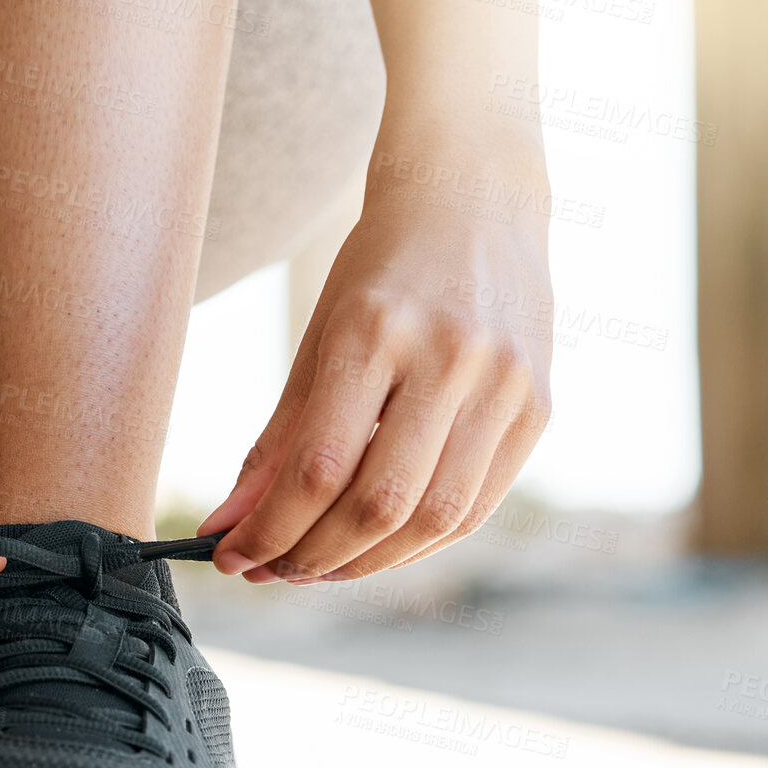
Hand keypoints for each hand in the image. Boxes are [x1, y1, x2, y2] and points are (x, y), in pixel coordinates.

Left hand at [199, 145, 552, 582]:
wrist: (477, 197)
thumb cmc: (381, 268)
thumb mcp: (317, 339)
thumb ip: (277, 439)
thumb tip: (228, 524)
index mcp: (375, 332)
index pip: (318, 467)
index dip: (269, 530)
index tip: (231, 555)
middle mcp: (449, 359)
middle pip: (378, 504)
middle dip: (312, 556)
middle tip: (269, 570)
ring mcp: (504, 385)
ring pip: (432, 519)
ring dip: (364, 563)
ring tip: (315, 566)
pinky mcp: (538, 407)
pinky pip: (475, 505)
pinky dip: (418, 542)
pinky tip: (375, 545)